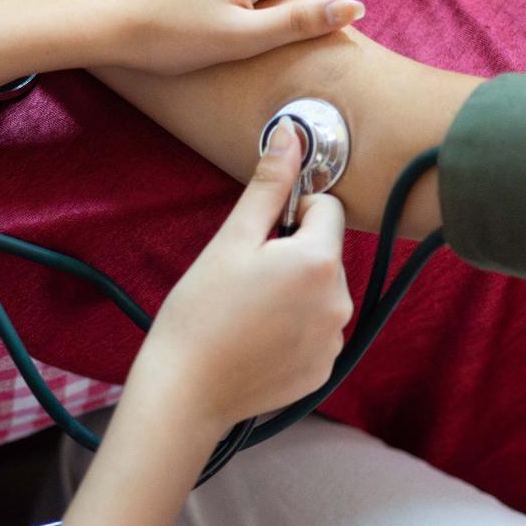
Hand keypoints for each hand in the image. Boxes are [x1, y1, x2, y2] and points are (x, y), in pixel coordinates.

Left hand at [59, 0, 362, 75]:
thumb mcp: (242, 40)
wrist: (99, 14)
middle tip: (224, 35)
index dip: (298, 19)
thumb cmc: (169, 37)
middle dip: (267, 4)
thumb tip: (356, 7)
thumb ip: (302, 23)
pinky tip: (182, 1)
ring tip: (200, 20)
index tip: (260, 41)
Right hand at [133, 119, 352, 426]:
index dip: (291, 214)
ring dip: (294, 292)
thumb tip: (290, 135)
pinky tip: (257, 339)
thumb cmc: (200, 312)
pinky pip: (317, 331)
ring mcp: (334, 340)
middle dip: (292, 255)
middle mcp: (339, 302)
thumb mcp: (231, 240)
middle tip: (245, 278)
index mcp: (319, 262)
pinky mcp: (324, 369)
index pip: (326, 208)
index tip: (258, 238)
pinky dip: (293, 329)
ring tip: (248, 311)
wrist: (186, 389)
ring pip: (321, 292)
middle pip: (325, 253)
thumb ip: (268, 186)